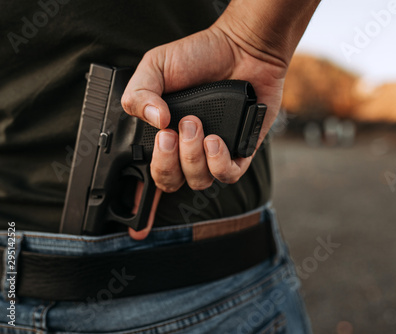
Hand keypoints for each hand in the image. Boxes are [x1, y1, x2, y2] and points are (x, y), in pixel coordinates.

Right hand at [122, 0, 319, 239]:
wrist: (242, 48)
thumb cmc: (199, 56)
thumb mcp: (157, 66)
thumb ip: (141, 93)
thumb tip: (154, 123)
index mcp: (164, 134)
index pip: (149, 173)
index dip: (140, 200)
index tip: (135, 220)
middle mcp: (187, 148)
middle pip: (169, 183)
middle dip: (166, 164)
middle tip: (171, 132)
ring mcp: (214, 152)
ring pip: (198, 181)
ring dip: (192, 156)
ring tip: (196, 125)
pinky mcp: (240, 152)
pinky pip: (226, 175)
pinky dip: (217, 162)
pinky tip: (214, 140)